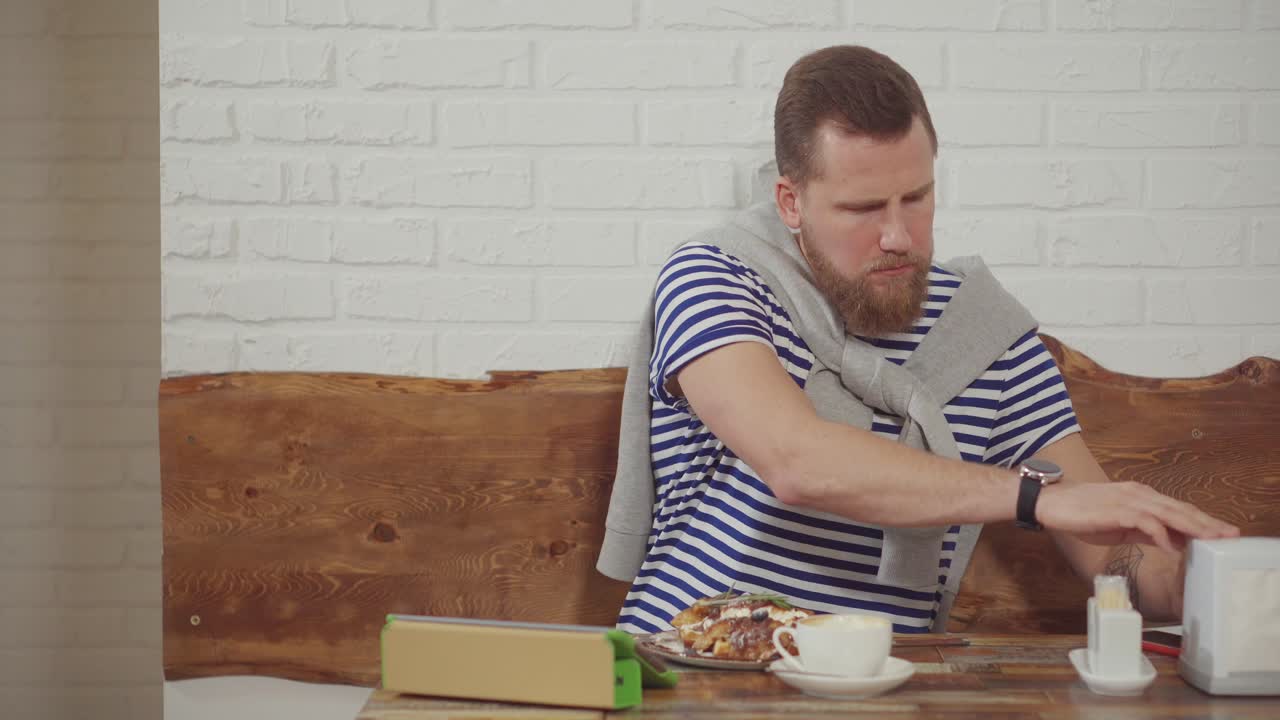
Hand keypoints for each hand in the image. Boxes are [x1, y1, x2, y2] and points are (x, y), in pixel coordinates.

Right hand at [1035, 481, 1239, 552]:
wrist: (1051, 501)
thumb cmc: (1082, 514)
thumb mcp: (1119, 524)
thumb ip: (1145, 530)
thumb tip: (1172, 542)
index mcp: (1141, 496)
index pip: (1179, 508)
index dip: (1203, 520)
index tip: (1223, 532)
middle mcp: (1139, 494)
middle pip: (1180, 509)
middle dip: (1207, 523)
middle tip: (1231, 536)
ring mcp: (1128, 500)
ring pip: (1170, 513)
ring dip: (1193, 527)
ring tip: (1212, 539)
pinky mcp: (1116, 509)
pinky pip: (1145, 522)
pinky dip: (1161, 533)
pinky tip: (1171, 546)